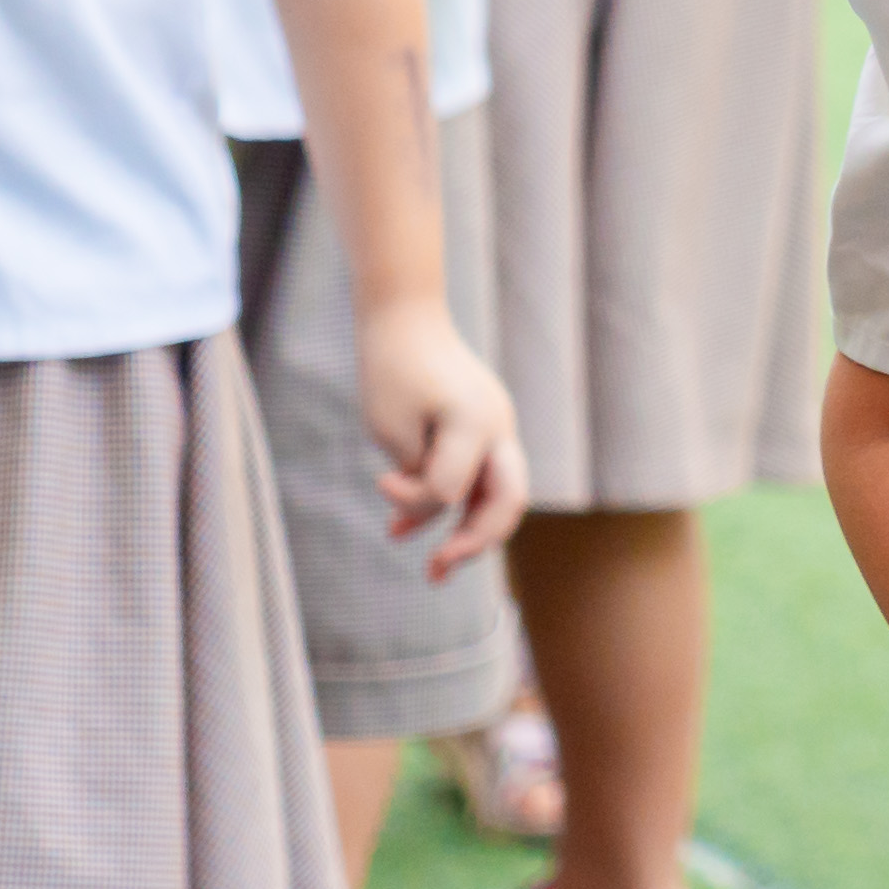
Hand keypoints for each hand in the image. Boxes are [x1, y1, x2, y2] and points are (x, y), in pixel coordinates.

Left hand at [360, 302, 530, 576]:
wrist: (406, 316)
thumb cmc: (392, 367)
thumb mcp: (391, 427)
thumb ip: (418, 475)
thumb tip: (436, 509)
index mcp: (475, 423)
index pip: (450, 489)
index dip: (411, 499)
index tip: (381, 483)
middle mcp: (499, 427)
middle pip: (507, 503)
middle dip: (475, 543)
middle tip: (437, 571)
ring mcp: (499, 427)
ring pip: (499, 496)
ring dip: (467, 530)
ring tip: (434, 567)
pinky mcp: (486, 429)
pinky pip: (480, 476)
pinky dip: (457, 503)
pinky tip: (412, 525)